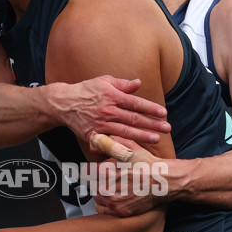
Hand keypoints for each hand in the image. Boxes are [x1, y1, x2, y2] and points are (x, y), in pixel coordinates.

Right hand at [54, 76, 170, 144]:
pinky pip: (110, 142)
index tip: (163, 113)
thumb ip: (122, 84)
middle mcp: (108, 111)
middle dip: (152, 124)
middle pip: (134, 119)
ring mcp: (101, 124)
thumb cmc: (85, 91)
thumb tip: (139, 83)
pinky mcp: (94, 135)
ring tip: (156, 139)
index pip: (136, 103)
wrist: (63, 104)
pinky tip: (133, 150)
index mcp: (112, 96)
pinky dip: (121, 146)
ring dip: (142, 136)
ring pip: (126, 131)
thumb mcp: (103, 81)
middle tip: (167, 128)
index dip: (151, 108)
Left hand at [93, 142, 169, 216]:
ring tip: (112, 188)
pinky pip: (103, 210)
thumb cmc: (147, 163)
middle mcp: (106, 187)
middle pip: (91, 185)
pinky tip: (115, 199)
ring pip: (97, 198)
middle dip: (97, 181)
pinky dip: (107, 205)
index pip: (88, 171)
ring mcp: (113, 201)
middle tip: (107, 179)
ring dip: (101, 193)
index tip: (96, 170)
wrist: (163, 181)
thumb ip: (112, 143)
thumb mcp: (130, 148)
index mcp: (105, 171)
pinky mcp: (119, 211)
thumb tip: (99, 141)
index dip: (92, 169)